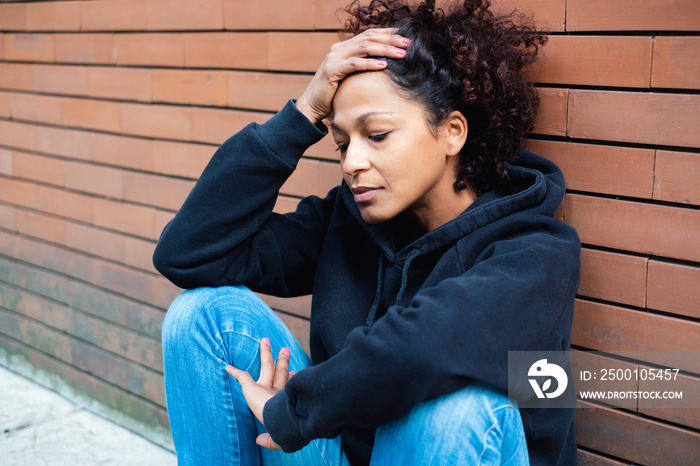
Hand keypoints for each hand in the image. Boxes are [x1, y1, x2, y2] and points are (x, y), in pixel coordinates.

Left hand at [226, 338, 293, 449]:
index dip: (290, 378)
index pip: (286, 385)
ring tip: (265, 340)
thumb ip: (269, 440)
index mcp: (284, 401)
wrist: (284, 422)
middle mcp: (277, 391)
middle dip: (283, 360)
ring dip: (265, 353)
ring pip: (266, 365)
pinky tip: (227, 367)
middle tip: (285, 349)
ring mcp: (266, 387)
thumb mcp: (278, 439)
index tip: (294, 372)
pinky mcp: (253, 388)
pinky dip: (234, 372)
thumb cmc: (285, 430)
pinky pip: (241, 377)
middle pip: (280, 371)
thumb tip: (258, 440)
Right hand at [295, 28, 409, 123]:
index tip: (404, 37)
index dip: (387, 33)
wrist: (312, 106)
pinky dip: (370, 63)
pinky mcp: (332, 70)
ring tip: (401, 54)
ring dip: (385, 49)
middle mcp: (338, 49)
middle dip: (390, 39)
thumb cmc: (334, 94)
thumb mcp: (350, 78)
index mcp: (343, 48)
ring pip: (364, 47)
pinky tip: (384, 65)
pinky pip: (354, 64)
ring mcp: (334, 58)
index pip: (368, 34)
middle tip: (407, 44)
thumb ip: (362, 68)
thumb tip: (386, 66)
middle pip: (369, 37)